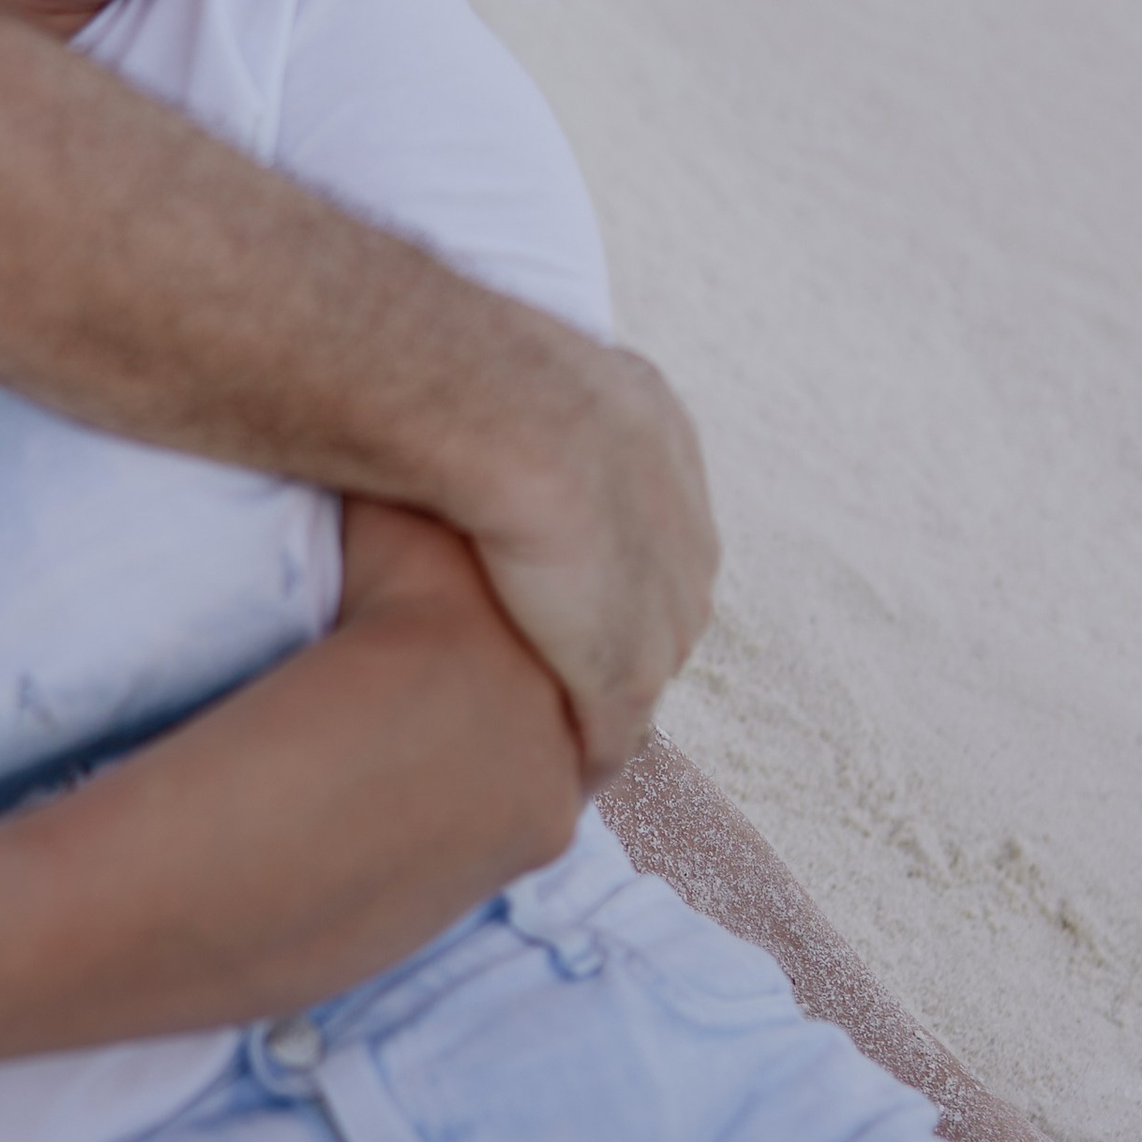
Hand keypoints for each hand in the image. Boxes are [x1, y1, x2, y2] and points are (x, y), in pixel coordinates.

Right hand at [467, 344, 718, 781]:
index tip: (564, 576)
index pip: (648, 520)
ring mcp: (661, 603)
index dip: (607, 556)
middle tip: (564, 667)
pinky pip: (615, 731)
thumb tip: (459, 384)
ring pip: (645, 670)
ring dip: (610, 700)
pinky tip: (563, 776)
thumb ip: (513, 395)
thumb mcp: (517, 364)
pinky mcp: (621, 668)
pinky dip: (592, 756)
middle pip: (664, 602)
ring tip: (561, 733)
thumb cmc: (469, 369)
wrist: (500, 409)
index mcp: (659, 440)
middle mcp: (682, 525)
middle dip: (626, 634)